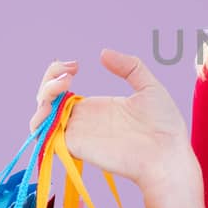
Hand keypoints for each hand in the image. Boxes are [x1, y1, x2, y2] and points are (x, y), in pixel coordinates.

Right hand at [27, 51, 193, 191]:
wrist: (168, 154)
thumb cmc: (164, 126)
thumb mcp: (149, 87)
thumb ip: (129, 67)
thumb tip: (103, 53)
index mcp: (95, 106)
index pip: (61, 89)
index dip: (58, 72)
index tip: (75, 65)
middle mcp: (81, 119)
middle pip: (47, 99)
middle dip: (48, 79)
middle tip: (69, 72)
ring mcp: (77, 133)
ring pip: (41, 116)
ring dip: (42, 96)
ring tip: (62, 84)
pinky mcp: (75, 147)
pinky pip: (45, 137)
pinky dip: (39, 121)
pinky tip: (53, 106)